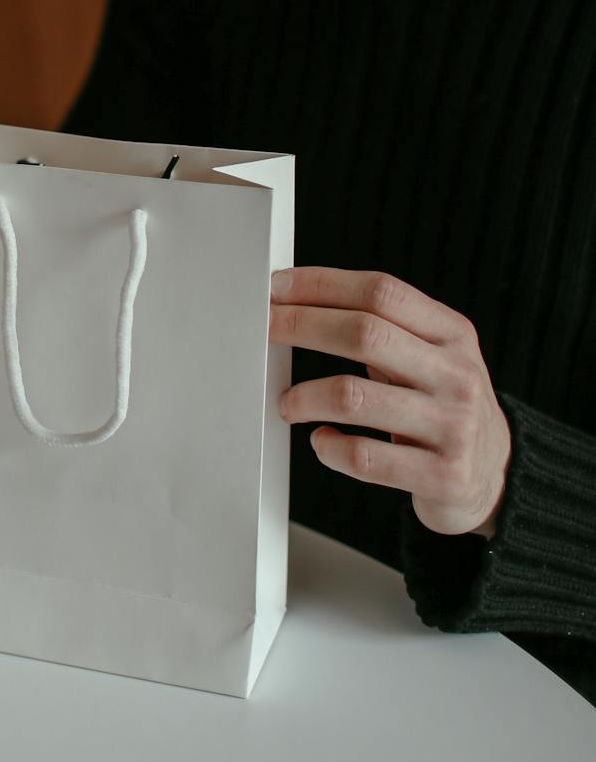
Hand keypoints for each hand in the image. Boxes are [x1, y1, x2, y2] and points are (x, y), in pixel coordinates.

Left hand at [268, 266, 511, 537]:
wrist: (497, 476)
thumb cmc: (443, 406)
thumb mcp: (432, 357)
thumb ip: (382, 330)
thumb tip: (296, 305)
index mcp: (453, 334)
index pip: (382, 292)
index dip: (322, 284)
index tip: (277, 287)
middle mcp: (458, 375)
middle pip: (365, 333)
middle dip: (302, 325)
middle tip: (265, 329)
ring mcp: (453, 427)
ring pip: (353, 397)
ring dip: (304, 396)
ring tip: (288, 403)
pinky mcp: (442, 476)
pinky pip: (363, 457)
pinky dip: (328, 448)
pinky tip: (322, 442)